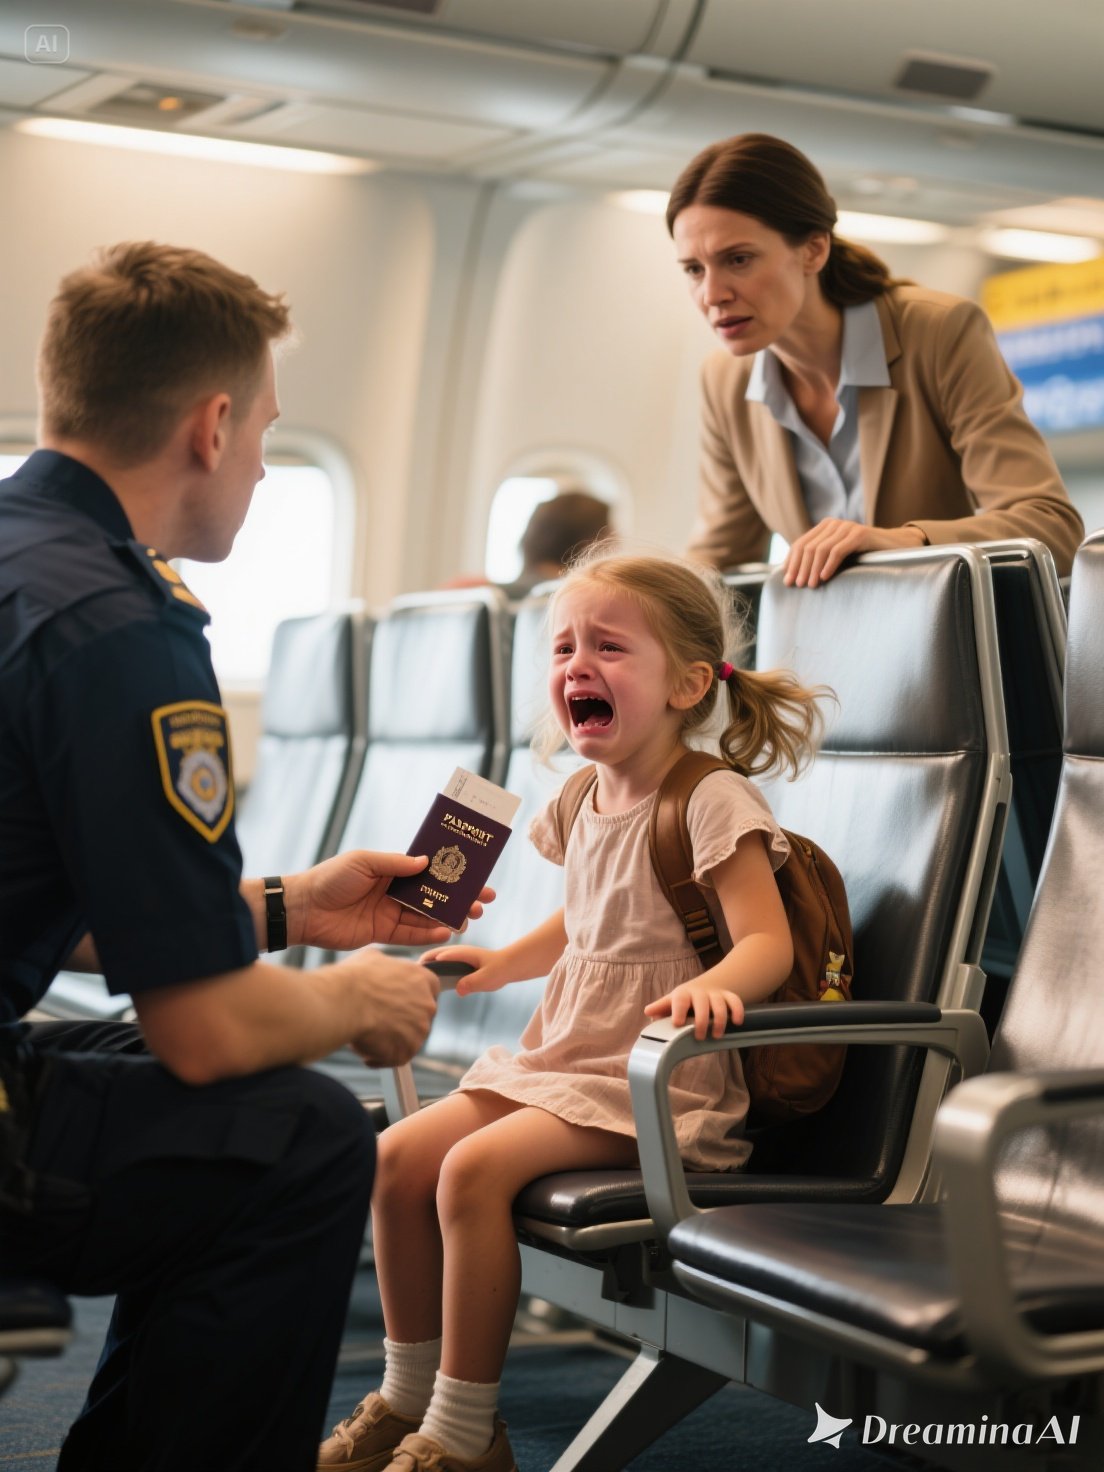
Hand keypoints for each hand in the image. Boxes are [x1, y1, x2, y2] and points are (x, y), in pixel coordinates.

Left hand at [287, 851, 493, 950]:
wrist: (303, 909)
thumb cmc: (329, 878)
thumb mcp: (364, 862)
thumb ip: (396, 864)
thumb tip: (426, 862)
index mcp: (390, 871)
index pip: (428, 872)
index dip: (451, 874)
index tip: (475, 875)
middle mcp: (393, 892)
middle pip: (433, 896)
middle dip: (458, 899)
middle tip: (481, 903)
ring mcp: (389, 914)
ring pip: (426, 917)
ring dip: (448, 918)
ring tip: (469, 919)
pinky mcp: (382, 934)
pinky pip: (410, 936)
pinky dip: (428, 936)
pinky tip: (446, 933)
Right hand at [343, 948, 440, 1066]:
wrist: (345, 1002)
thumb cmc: (356, 978)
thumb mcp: (374, 958)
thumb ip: (388, 966)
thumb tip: (382, 967)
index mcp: (424, 980)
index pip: (430, 990)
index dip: (412, 997)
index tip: (398, 1001)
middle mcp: (428, 1006)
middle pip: (419, 1016)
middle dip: (401, 1019)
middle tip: (379, 1018)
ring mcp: (419, 1032)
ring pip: (407, 1038)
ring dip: (391, 1038)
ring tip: (367, 1032)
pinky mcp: (406, 1052)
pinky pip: (395, 1057)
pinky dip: (381, 1056)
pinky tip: (365, 1047)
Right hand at [419, 945, 508, 995]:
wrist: (509, 966)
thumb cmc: (499, 970)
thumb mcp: (488, 978)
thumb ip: (473, 983)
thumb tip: (459, 989)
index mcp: (462, 953)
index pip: (440, 955)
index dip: (426, 962)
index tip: (414, 972)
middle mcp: (457, 953)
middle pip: (434, 955)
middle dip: (422, 963)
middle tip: (408, 976)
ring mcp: (457, 958)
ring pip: (437, 960)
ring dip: (427, 966)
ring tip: (414, 980)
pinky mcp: (459, 965)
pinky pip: (443, 966)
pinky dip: (434, 971)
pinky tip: (430, 983)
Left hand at [644, 981, 745, 1040]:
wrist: (705, 987)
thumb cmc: (683, 1000)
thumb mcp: (671, 1002)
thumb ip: (660, 1008)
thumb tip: (648, 1012)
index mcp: (682, 994)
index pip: (680, 1000)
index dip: (678, 1010)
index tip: (677, 1023)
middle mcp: (700, 993)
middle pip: (702, 1004)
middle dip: (701, 1021)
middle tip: (699, 1036)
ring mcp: (715, 994)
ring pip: (720, 1004)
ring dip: (720, 1020)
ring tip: (716, 1035)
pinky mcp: (728, 997)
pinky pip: (735, 1001)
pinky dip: (738, 1011)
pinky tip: (737, 1022)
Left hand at [783, 521, 925, 586]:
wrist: (894, 547)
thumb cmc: (863, 556)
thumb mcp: (837, 556)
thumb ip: (819, 560)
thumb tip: (796, 577)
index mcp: (824, 528)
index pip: (800, 545)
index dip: (791, 563)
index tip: (787, 582)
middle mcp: (833, 524)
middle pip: (808, 547)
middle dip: (800, 568)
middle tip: (798, 586)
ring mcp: (846, 527)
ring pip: (821, 549)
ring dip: (813, 569)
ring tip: (811, 585)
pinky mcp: (859, 534)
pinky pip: (838, 550)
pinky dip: (829, 565)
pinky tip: (825, 577)